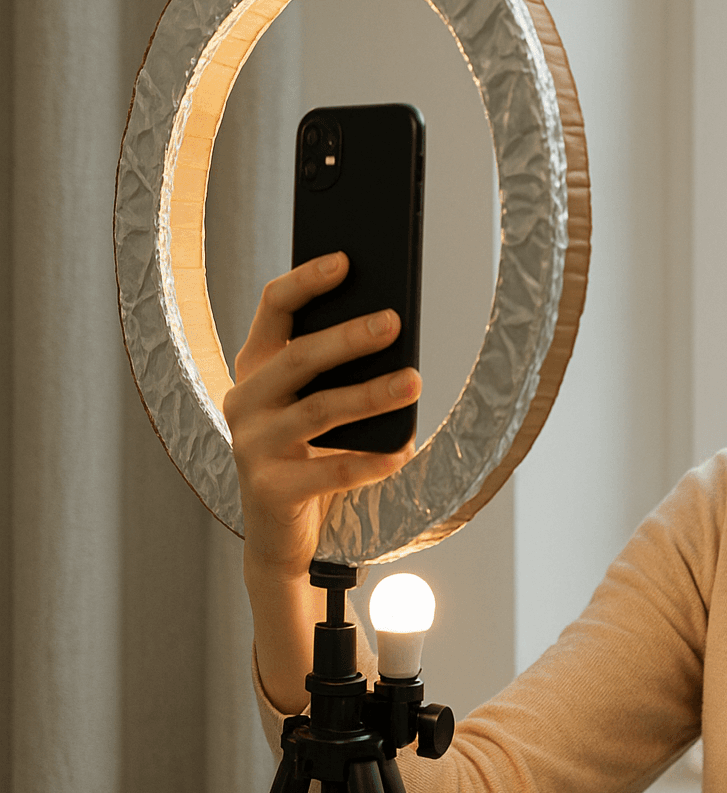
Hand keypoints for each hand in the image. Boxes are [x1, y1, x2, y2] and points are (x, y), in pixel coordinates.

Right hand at [223, 251, 421, 579]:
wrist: (284, 532)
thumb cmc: (312, 452)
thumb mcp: (318, 402)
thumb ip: (339, 371)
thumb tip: (395, 333)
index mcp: (256, 367)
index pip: (274, 309)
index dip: (307, 281)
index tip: (347, 260)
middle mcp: (245, 400)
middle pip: (298, 357)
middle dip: (347, 337)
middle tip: (395, 321)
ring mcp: (252, 446)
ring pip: (318, 411)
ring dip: (370, 395)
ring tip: (414, 381)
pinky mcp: (270, 490)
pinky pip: (328, 472)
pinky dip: (369, 460)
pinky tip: (404, 449)